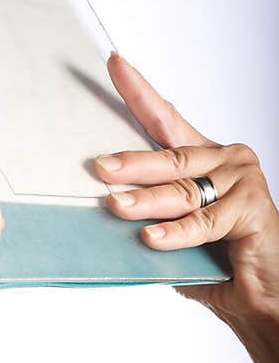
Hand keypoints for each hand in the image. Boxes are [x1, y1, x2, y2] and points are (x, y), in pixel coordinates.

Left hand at [94, 52, 278, 325]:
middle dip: (132, 162)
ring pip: (183, 190)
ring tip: (116, 206)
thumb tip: (105, 206)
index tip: (114, 64)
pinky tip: (151, 238)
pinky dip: (175, 233)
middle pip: (171, 157)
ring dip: (146, 200)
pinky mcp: (252, 209)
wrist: (263, 297)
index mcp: (205, 160)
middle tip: (100, 167)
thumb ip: (149, 216)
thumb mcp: (175, 235)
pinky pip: (203, 222)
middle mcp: (227, 161)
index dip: (139, 93)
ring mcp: (242, 181)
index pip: (166, 120)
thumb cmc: (221, 266)